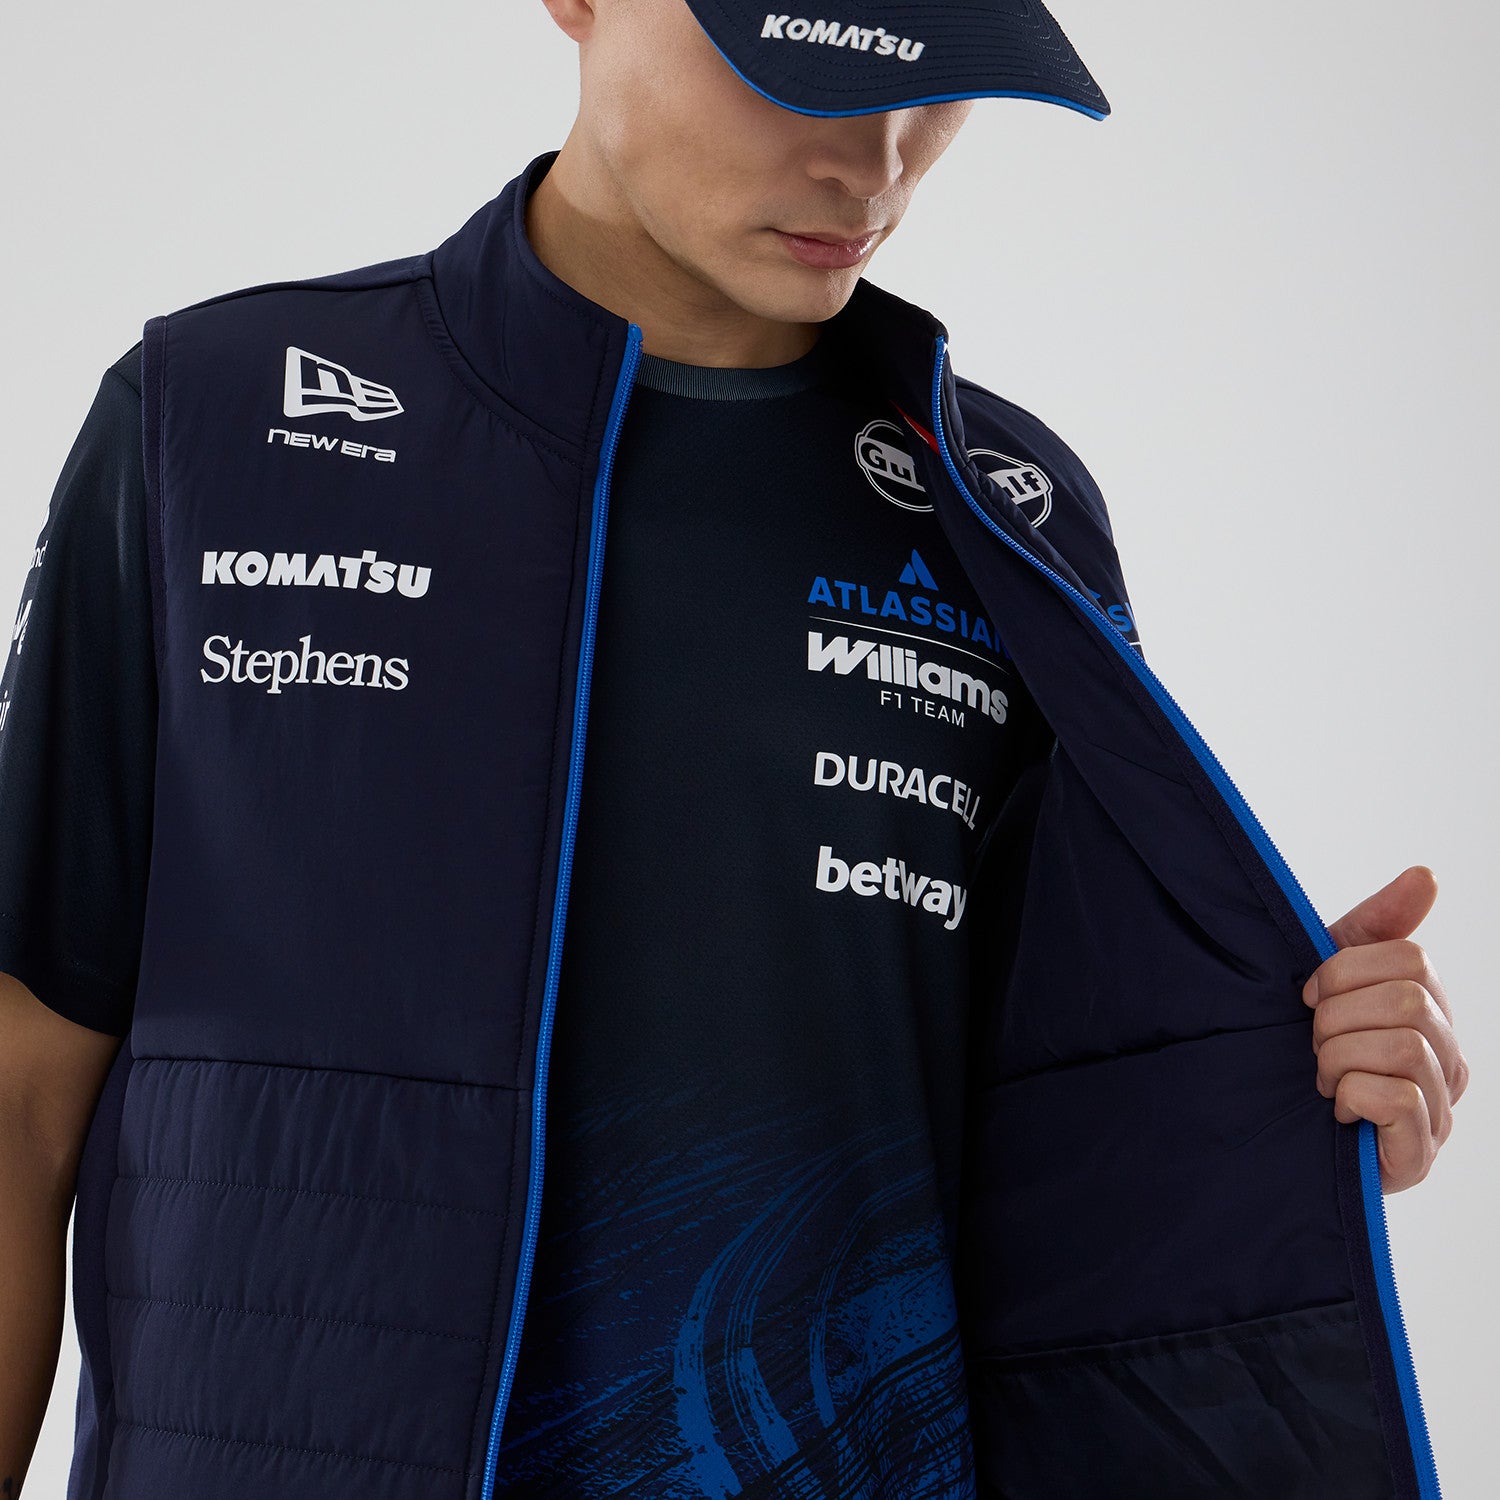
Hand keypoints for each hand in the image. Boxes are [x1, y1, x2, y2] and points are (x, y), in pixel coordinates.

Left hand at [1302, 866, 1468, 1191]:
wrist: (1265, 1122)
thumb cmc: (1303, 1044)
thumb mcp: (1329, 978)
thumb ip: (1376, 926)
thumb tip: (1426, 875)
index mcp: (1430, 1011)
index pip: (1412, 959)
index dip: (1344, 971)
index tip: (1308, 996)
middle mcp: (1449, 1059)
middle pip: (1408, 1001)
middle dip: (1337, 1018)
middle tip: (1312, 1044)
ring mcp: (1441, 1110)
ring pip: (1404, 1048)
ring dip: (1340, 1059)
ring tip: (1323, 1078)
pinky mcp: (1419, 1155)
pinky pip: (1399, 1100)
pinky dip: (1352, 1095)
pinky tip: (1338, 1107)